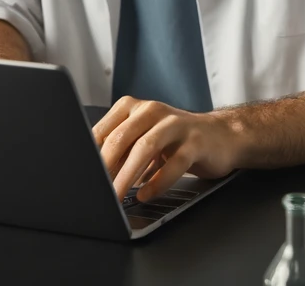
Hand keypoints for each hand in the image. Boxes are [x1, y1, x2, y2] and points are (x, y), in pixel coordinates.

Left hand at [92, 97, 243, 202]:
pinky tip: (146, 194)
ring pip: (146, 147)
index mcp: (133, 107)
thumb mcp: (143, 138)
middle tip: (96, 190)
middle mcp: (152, 110)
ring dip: (128, 175)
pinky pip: (174, 163)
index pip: (103, 131)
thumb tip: (92, 175)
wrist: (221, 136)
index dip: (90, 156)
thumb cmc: (175, 140)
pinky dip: (158, 182)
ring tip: (117, 196)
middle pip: (121, 137)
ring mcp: (175, 124)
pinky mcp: (195, 142)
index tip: (82, 177)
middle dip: (105, 167)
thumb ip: (121, 151)